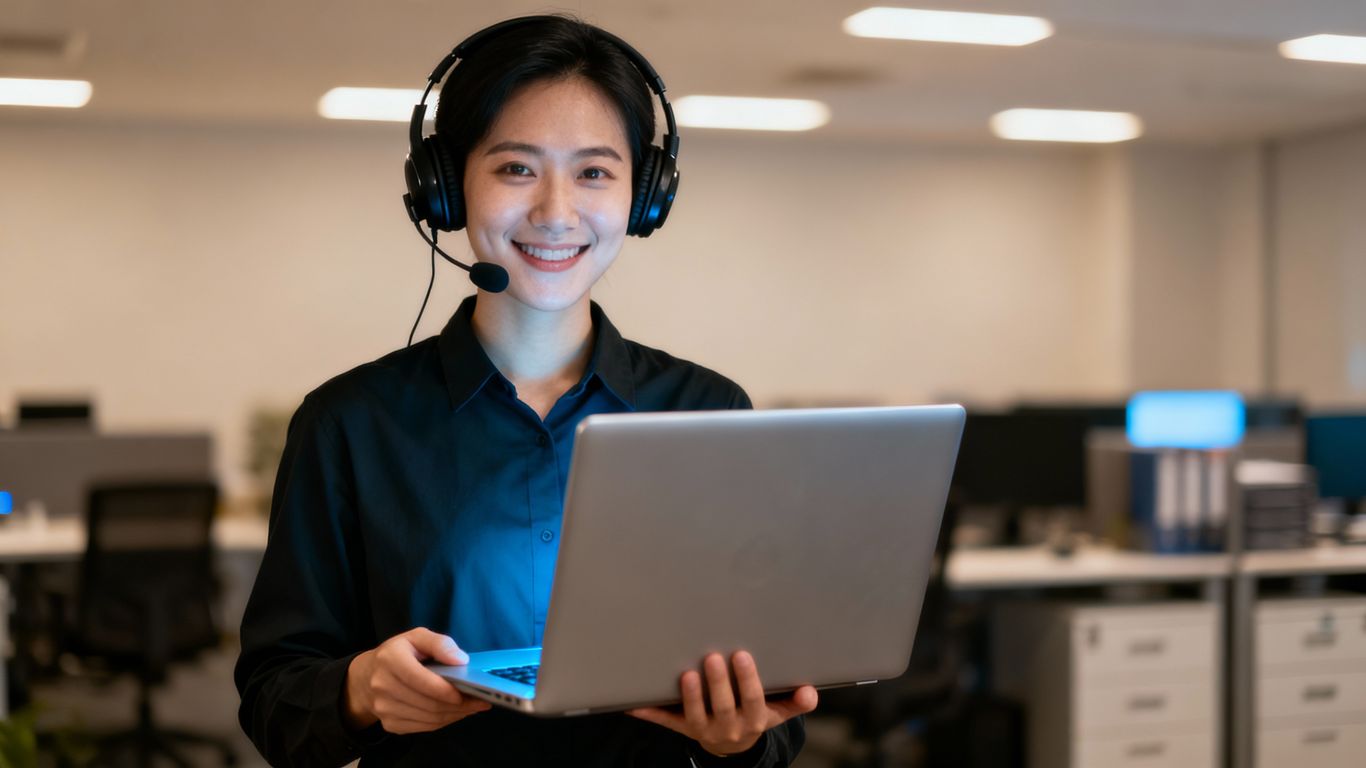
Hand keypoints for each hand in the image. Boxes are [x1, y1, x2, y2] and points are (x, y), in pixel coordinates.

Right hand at [344, 627, 491, 733]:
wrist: (366, 677)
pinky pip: (423, 727)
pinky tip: (455, 713)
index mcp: (390, 659)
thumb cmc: (399, 653)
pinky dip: (443, 722)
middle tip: (480, 701)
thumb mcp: (417, 637)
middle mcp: (383, 686)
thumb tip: (461, 660)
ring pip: (428, 719)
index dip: (446, 690)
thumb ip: (440, 643)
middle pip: (428, 703)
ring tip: (472, 707)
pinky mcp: (389, 724)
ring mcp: (384, 709)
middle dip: (458, 705)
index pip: (422, 680)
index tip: (469, 692)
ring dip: (455, 715)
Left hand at [627, 651, 817, 756]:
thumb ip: (796, 701)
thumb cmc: (756, 714)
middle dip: (719, 683)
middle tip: (713, 656)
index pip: (753, 700)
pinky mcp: (683, 728)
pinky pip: (666, 721)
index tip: (742, 656)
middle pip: (724, 707)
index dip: (748, 681)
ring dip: (691, 697)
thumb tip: (811, 692)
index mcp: (755, 719)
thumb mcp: (779, 710)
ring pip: (696, 716)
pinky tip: (634, 703)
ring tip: (687, 674)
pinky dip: (649, 712)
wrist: (734, 745)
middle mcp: (730, 727)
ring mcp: (704, 729)